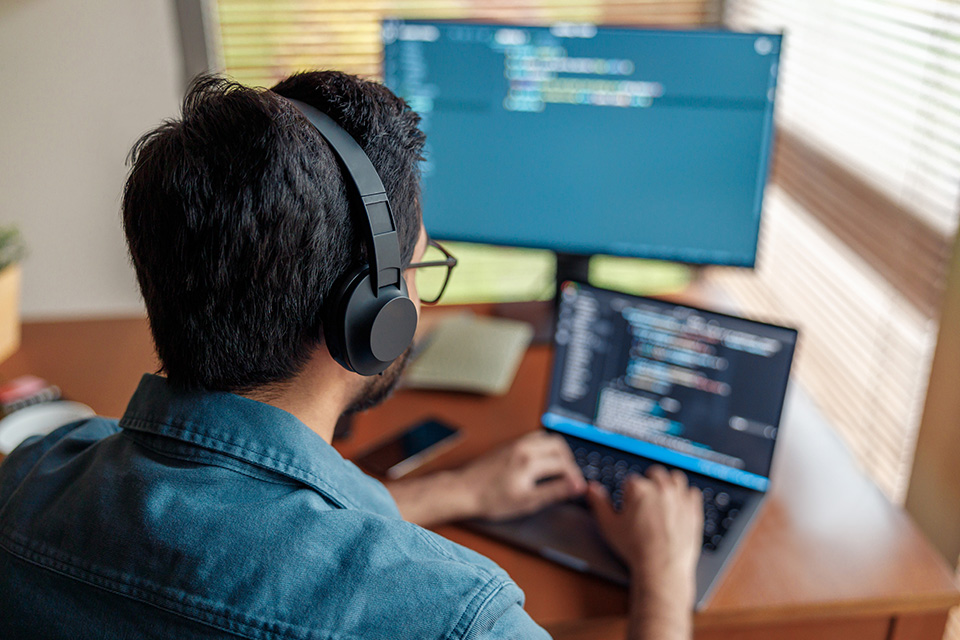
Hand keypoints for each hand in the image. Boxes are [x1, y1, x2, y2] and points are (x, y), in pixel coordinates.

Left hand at [456, 431, 586, 520]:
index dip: (575, 477)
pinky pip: (534, 438)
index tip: (577, 488)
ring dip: (557, 452)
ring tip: (558, 470)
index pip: (564, 464)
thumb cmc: (490, 499)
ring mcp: (516, 443)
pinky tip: (542, 462)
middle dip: (569, 461)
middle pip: (559, 446)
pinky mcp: (509, 444)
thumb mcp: (527, 501)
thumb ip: (554, 492)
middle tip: (570, 478)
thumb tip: (576, 487)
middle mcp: (524, 447)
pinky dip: (544, 447)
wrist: (464, 490)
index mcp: (529, 461)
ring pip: (547, 438)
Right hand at [586, 466, 702, 608]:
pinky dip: (685, 496)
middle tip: (645, 502)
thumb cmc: (635, 548)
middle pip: (654, 473)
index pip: (631, 480)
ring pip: (675, 477)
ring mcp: (679, 497)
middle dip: (649, 483)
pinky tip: (678, 506)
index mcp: (639, 488)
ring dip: (668, 484)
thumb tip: (592, 488)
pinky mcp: (693, 508)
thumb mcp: (609, 525)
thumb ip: (599, 503)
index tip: (630, 506)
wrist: (661, 567)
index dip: (628, 493)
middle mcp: (661, 488)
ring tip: (662, 499)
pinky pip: (692, 492)